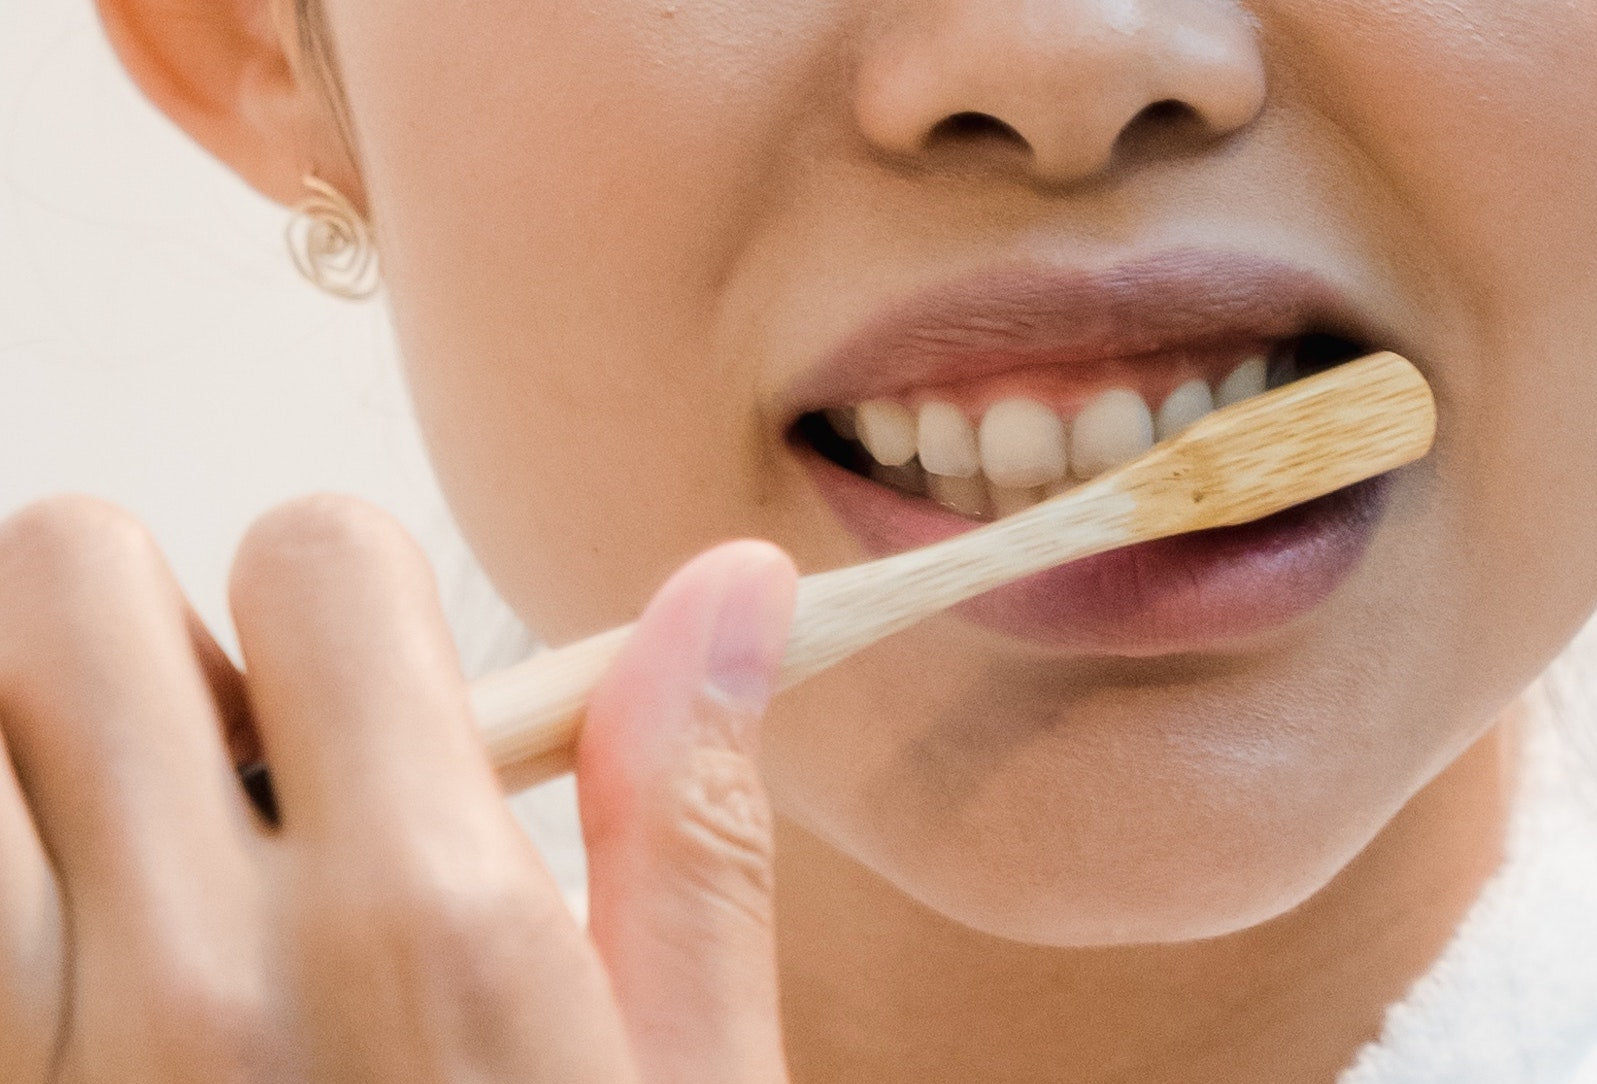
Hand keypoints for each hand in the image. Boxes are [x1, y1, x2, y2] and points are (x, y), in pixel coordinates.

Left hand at [0, 494, 797, 1080]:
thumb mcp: (682, 1080)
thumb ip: (688, 824)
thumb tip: (730, 585)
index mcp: (425, 931)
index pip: (313, 552)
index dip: (351, 596)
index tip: (366, 699)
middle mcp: (197, 982)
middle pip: (67, 574)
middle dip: (153, 636)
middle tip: (222, 777)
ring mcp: (40, 1054)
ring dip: (25, 745)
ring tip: (122, 865)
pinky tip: (66, 940)